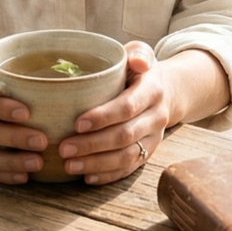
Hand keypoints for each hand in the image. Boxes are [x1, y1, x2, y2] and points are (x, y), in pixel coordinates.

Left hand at [57, 41, 170, 184]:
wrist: (168, 91)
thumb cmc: (140, 70)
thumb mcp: (141, 53)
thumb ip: (137, 53)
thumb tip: (137, 61)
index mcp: (152, 90)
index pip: (128, 106)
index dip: (103, 117)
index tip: (77, 123)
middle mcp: (157, 116)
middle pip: (125, 135)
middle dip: (93, 145)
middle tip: (63, 148)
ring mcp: (154, 138)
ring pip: (127, 156)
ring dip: (97, 164)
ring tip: (70, 165)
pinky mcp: (149, 153)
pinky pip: (130, 169)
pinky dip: (109, 175)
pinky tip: (87, 177)